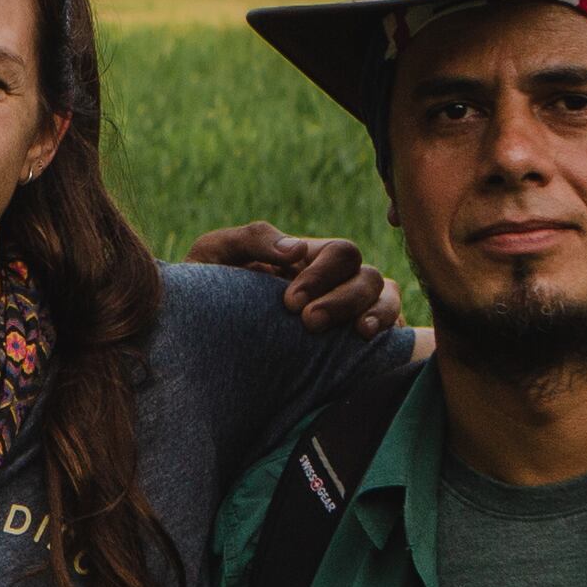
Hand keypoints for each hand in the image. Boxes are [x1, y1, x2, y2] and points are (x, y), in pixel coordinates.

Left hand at [184, 220, 403, 337]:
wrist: (195, 339)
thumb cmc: (206, 288)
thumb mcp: (216, 254)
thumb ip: (252, 239)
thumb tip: (296, 250)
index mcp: (307, 259)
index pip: (341, 254)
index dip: (323, 275)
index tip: (289, 303)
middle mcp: (335, 282)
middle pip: (367, 277)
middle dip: (343, 298)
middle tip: (309, 322)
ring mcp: (349, 312)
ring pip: (386, 299)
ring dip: (375, 313)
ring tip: (358, 334)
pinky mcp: (354, 346)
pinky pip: (392, 332)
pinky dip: (391, 334)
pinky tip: (369, 348)